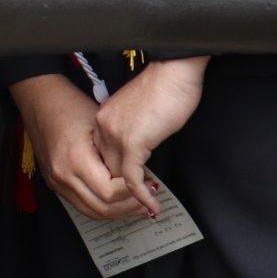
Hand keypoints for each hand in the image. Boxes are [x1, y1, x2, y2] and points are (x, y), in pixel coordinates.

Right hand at [10, 75, 147, 222]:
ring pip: (92, 212)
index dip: (131, 191)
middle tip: (148, 200)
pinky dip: (102, 206)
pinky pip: (82, 205)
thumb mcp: (100, 125)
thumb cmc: (71, 106)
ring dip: (117, 212)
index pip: (109, 192)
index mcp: (75, 159)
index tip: (148, 183)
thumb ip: (117, 153)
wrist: (40, 101)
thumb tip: (140, 174)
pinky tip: (118, 201)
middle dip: (129, 206)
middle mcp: (63, 176)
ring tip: (137, 205)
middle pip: (102, 208)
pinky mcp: (55, 184)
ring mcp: (56, 183)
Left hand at [91, 57, 205, 217]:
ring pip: (117, 178)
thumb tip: (139, 152)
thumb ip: (132, 131)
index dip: (116, 175)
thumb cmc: (164, 87)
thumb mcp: (139, 113)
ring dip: (134, 195)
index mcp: (103, 118)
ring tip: (150, 206)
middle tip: (141, 204)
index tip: (130, 189)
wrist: (174, 71)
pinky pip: (132, 179)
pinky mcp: (132, 143)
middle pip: (107, 170)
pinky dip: (142, 195)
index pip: (102, 157)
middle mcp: (103, 127)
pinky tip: (153, 204)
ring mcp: (115, 136)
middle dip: (123, 189)